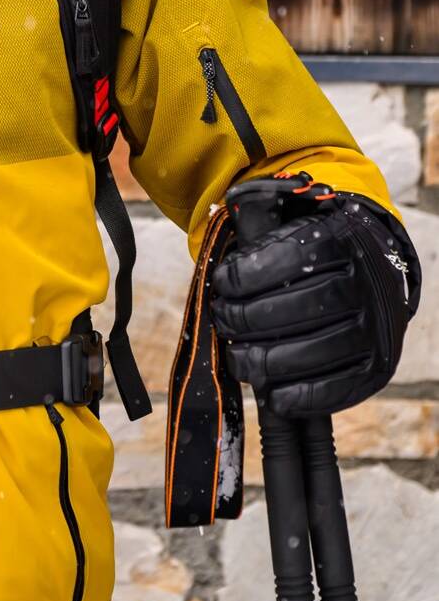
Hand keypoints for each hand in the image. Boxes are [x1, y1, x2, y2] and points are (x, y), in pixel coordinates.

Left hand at [210, 185, 418, 416]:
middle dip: (246, 318)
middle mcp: (366, 284)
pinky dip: (300, 395)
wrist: (375, 273)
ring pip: (314, 350)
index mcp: (342, 241)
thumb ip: (264, 217)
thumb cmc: (316, 250)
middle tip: (223, 319)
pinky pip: (339, 387)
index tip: (222, 283)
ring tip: (238, 356)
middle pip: (298, 307)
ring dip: (264, 359)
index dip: (246, 274)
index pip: (289, 257)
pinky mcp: (378, 366)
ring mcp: (376, 328)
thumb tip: (230, 206)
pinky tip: (273, 392)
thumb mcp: (294, 221)